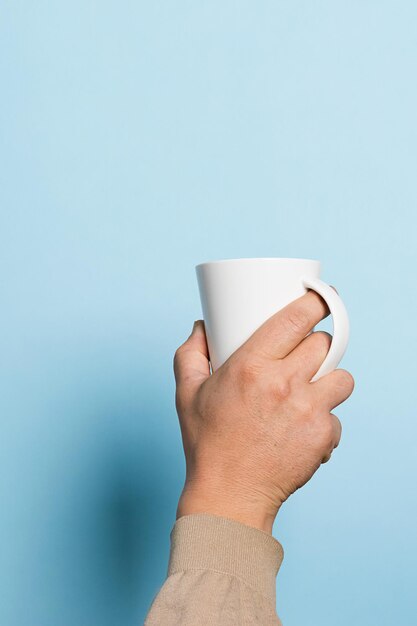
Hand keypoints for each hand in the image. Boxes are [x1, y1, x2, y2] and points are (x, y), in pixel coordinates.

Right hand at [173, 291, 354, 533]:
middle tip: (304, 355)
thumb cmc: (207, 444)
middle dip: (317, 345)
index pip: (296, 319)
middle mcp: (283, 384)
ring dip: (329, 381)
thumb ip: (191, 352)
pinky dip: (324, 421)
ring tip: (309, 392)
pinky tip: (304, 430)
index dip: (317, 301)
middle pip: (324, 344)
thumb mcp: (187, 393)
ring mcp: (307, 411)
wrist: (229, 496)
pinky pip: (337, 417)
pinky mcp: (322, 436)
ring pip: (342, 378)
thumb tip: (202, 325)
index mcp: (251, 366)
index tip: (323, 296)